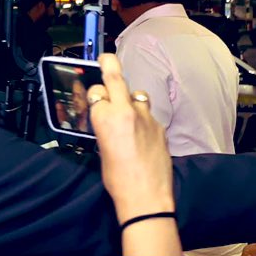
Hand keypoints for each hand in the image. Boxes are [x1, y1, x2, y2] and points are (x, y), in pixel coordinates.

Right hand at [88, 54, 177, 255]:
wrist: (146, 197)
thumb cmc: (119, 181)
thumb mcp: (102, 151)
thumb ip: (104, 128)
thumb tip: (105, 118)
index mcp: (105, 119)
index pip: (96, 92)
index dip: (94, 94)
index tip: (94, 95)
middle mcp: (126, 112)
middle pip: (116, 78)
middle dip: (109, 65)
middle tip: (106, 58)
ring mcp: (146, 118)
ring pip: (137, 95)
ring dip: (130, 98)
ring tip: (127, 107)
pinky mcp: (160, 127)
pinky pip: (149, 114)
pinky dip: (143, 118)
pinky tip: (141, 132)